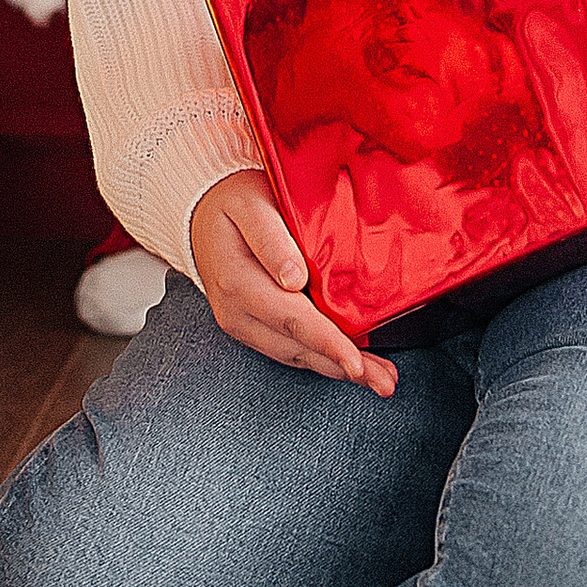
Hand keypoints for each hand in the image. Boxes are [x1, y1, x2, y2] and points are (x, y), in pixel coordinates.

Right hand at [189, 171, 396, 396]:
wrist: (202, 214)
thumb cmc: (232, 203)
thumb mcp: (248, 205)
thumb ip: (270, 238)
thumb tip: (294, 277)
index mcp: (237, 283)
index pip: (291, 320)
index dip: (327, 343)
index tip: (356, 362)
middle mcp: (238, 313)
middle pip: (298, 348)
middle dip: (344, 367)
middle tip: (384, 383)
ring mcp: (244, 325)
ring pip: (297, 355)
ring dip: (338, 369)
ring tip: (379, 379)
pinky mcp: (254, 327)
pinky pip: (291, 349)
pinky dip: (323, 360)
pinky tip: (351, 366)